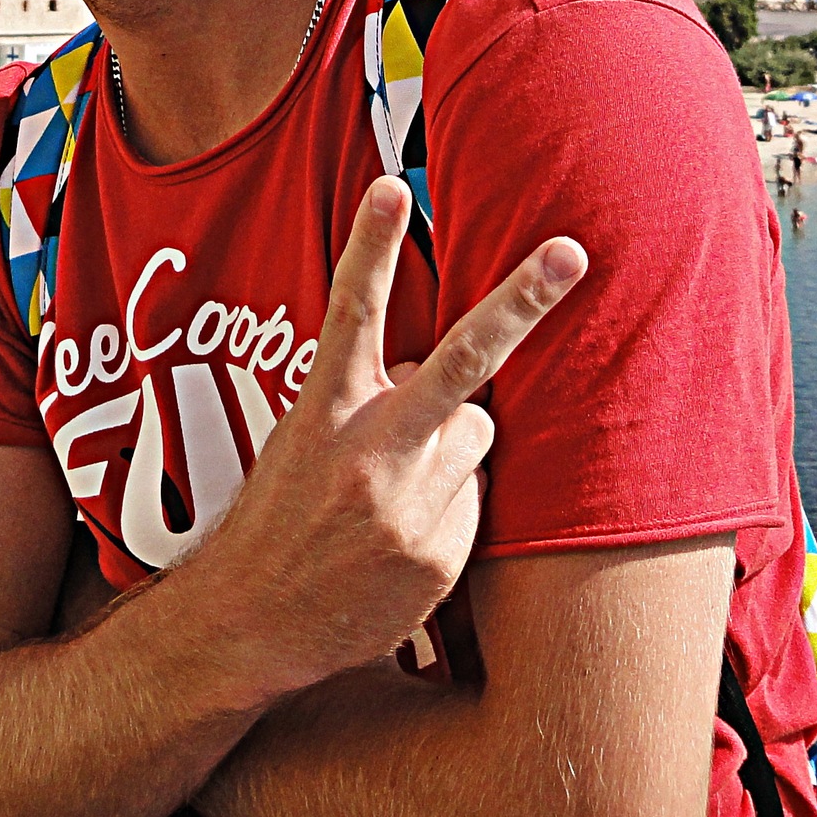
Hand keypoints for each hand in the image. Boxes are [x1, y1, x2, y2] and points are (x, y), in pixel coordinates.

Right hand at [204, 177, 586, 699]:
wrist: (244, 627)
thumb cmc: (279, 516)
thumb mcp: (300, 439)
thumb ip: (364, 395)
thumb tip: (434, 366)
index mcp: (322, 412)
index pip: (353, 314)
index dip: (371, 247)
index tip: (389, 188)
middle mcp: (368, 453)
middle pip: (461, 363)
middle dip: (521, 301)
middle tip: (572, 251)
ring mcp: (407, 508)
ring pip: (477, 432)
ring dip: (451, 445)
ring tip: (393, 491)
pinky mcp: (436, 557)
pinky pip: (475, 500)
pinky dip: (450, 506)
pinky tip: (400, 538)